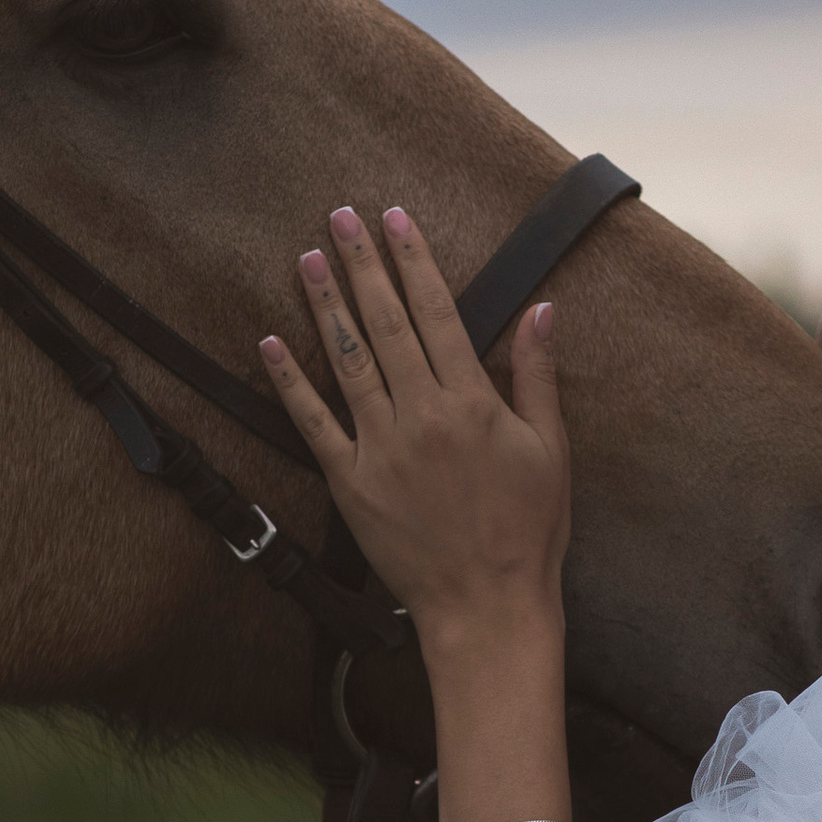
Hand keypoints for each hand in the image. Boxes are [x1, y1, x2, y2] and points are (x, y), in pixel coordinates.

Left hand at [260, 205, 569, 644]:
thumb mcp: (551, 449)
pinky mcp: (350, 483)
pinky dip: (289, 382)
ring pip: (346, 360)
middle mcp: (421, 414)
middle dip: (361, 264)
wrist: (487, 605)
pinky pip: (313, 423)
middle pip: (385, 322)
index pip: (436, 311)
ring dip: (324, 305)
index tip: (394, 219)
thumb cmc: (529, 531)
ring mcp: (380, 448)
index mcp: (472, 401)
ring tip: (307, 258)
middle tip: (339, 216)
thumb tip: (542, 308)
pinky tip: (269, 343)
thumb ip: (538, 375)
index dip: (413, 260)